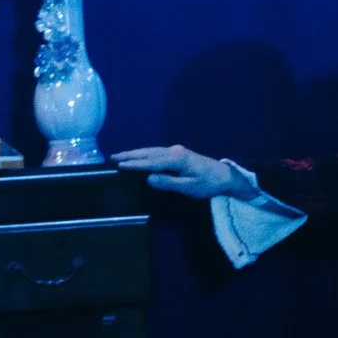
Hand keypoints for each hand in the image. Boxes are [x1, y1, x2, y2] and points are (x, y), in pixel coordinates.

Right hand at [114, 144, 245, 199]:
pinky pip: (157, 152)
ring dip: (136, 153)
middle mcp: (175, 151)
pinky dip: (144, 154)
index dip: (135, 164)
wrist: (225, 175)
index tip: (119, 165)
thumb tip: (148, 178)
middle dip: (131, 154)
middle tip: (112, 157)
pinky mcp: (178, 154)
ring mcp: (177, 151)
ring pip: (152, 151)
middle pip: (149, 152)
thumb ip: (169, 183)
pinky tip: (138, 156)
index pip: (152, 162)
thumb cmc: (208, 183)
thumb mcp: (189, 187)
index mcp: (177, 159)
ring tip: (120, 156)